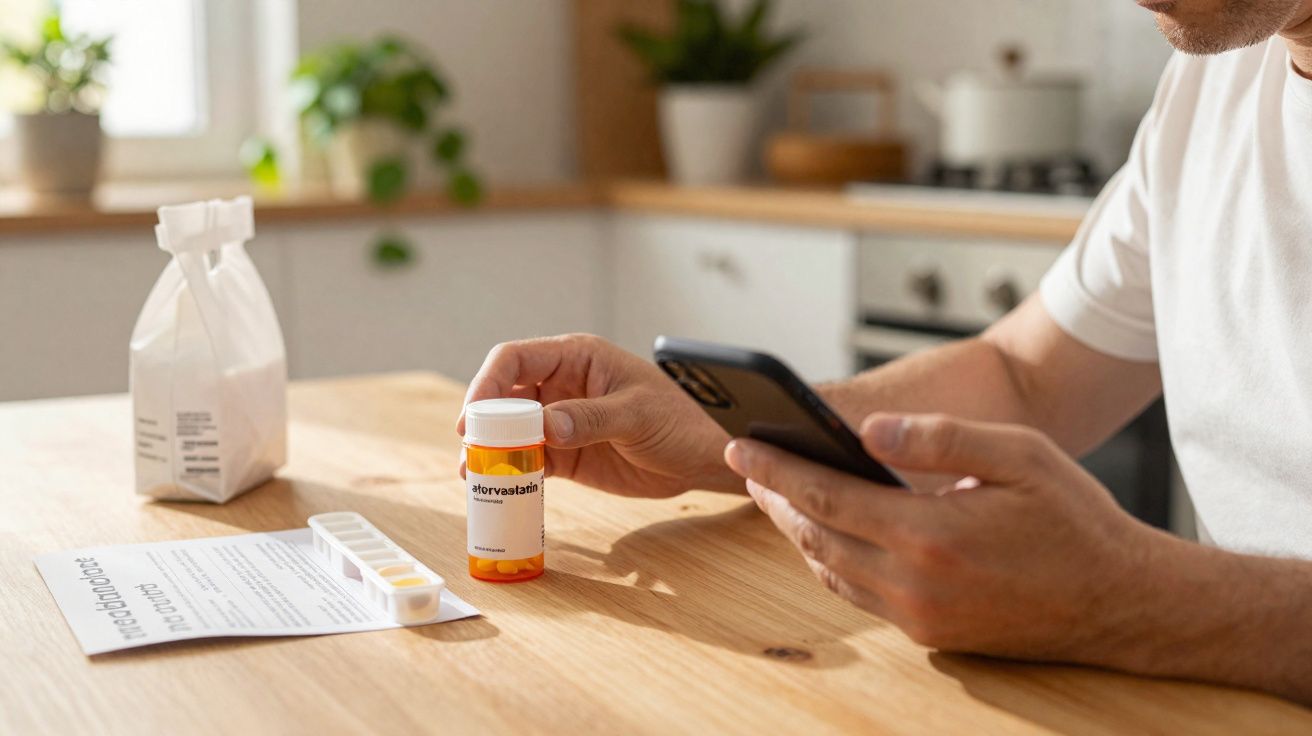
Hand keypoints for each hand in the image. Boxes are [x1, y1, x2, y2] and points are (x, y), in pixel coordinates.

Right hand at [458, 334, 739, 497]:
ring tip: (474, 473)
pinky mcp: (565, 455)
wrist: (699, 462)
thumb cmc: (678, 422)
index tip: (474, 416)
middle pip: (504, 395)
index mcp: (576, 358)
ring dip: (490, 450)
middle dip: (483, 420)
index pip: (515, 359)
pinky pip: (528, 460)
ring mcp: (560, 421)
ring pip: (510, 430)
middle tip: (471, 449)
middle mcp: (560, 385)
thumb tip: (546, 425)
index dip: (487, 383)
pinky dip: (511, 472)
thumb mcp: (637, 415)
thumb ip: (591, 418)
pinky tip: (498, 488)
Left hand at [723, 412, 1168, 661]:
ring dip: (796, 530)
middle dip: (774, 496)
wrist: (1121, 603)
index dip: (776, 469)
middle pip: (815, 536)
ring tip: (776, 491)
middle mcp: (914, 586)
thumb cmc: (1074, 520)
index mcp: (930, 536)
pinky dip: (830, 559)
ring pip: (830, 569)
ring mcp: (918, 618)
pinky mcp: (928, 634)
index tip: (739, 445)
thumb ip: (941, 438)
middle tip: (747, 462)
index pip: (825, 497)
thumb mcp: (1019, 455)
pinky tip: (825, 532)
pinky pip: (858, 593)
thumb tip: (868, 431)